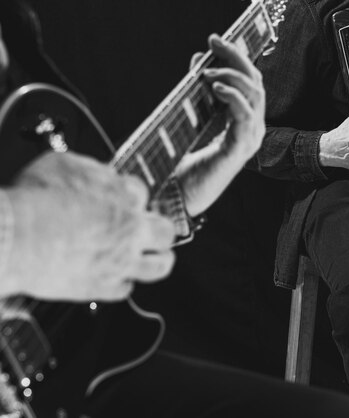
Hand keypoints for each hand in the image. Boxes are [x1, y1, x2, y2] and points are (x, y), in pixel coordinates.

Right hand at [2, 152, 175, 300]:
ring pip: (160, 265)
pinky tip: (113, 277)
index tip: (124, 201)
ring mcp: (121, 259)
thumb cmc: (33, 199)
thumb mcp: (64, 164)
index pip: (142, 192)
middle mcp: (129, 228)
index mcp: (123, 195)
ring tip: (155, 258)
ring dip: (159, 260)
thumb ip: (91, 171)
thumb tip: (97, 173)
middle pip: (166, 230)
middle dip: (160, 229)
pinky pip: (125, 289)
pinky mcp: (104, 286)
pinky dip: (120, 283)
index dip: (131, 197)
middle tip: (151, 231)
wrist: (17, 236)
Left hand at [174, 34, 265, 216]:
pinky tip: (215, 87)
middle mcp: (252, 129)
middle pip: (255, 84)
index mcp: (243, 122)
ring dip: (231, 76)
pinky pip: (244, 115)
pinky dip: (232, 97)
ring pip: (254, 96)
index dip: (236, 58)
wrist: (182, 195)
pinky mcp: (240, 149)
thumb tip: (198, 61)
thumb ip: (199, 92)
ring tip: (207, 70)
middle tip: (214, 42)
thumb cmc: (187, 161)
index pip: (250, 83)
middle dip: (236, 58)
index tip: (215, 41)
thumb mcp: (194, 118)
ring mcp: (250, 139)